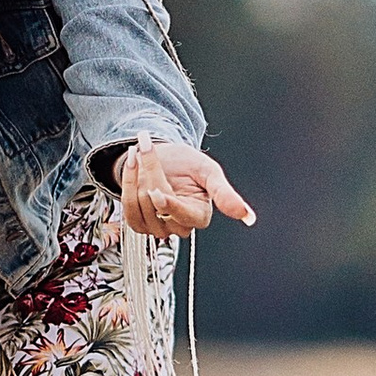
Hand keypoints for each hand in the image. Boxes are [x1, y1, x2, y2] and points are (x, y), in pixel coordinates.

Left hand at [116, 139, 255, 239]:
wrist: (164, 158)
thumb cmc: (189, 164)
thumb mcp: (209, 172)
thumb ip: (224, 193)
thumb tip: (248, 216)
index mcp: (200, 215)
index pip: (184, 218)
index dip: (170, 206)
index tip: (158, 192)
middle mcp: (179, 226)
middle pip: (158, 208)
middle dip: (151, 175)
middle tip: (147, 147)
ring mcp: (157, 228)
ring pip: (140, 207)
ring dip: (136, 176)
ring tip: (139, 151)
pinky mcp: (139, 224)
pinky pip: (127, 208)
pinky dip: (126, 182)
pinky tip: (132, 163)